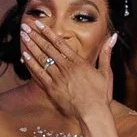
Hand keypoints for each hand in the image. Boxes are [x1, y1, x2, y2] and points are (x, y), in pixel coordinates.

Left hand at [19, 16, 118, 136]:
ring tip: (23, 37)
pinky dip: (31, 64)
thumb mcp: (106, 72)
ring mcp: (58, 78)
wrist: (93, 112)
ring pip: (42, 59)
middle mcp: (66, 67)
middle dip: (36, 36)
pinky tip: (24, 56)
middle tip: (25, 27)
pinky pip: (39, 74)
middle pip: (48, 48)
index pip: (60, 43)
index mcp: (78, 62)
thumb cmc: (101, 94)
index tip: (39, 24)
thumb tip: (113, 36)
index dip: (47, 32)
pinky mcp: (52, 89)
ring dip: (31, 47)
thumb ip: (106, 53)